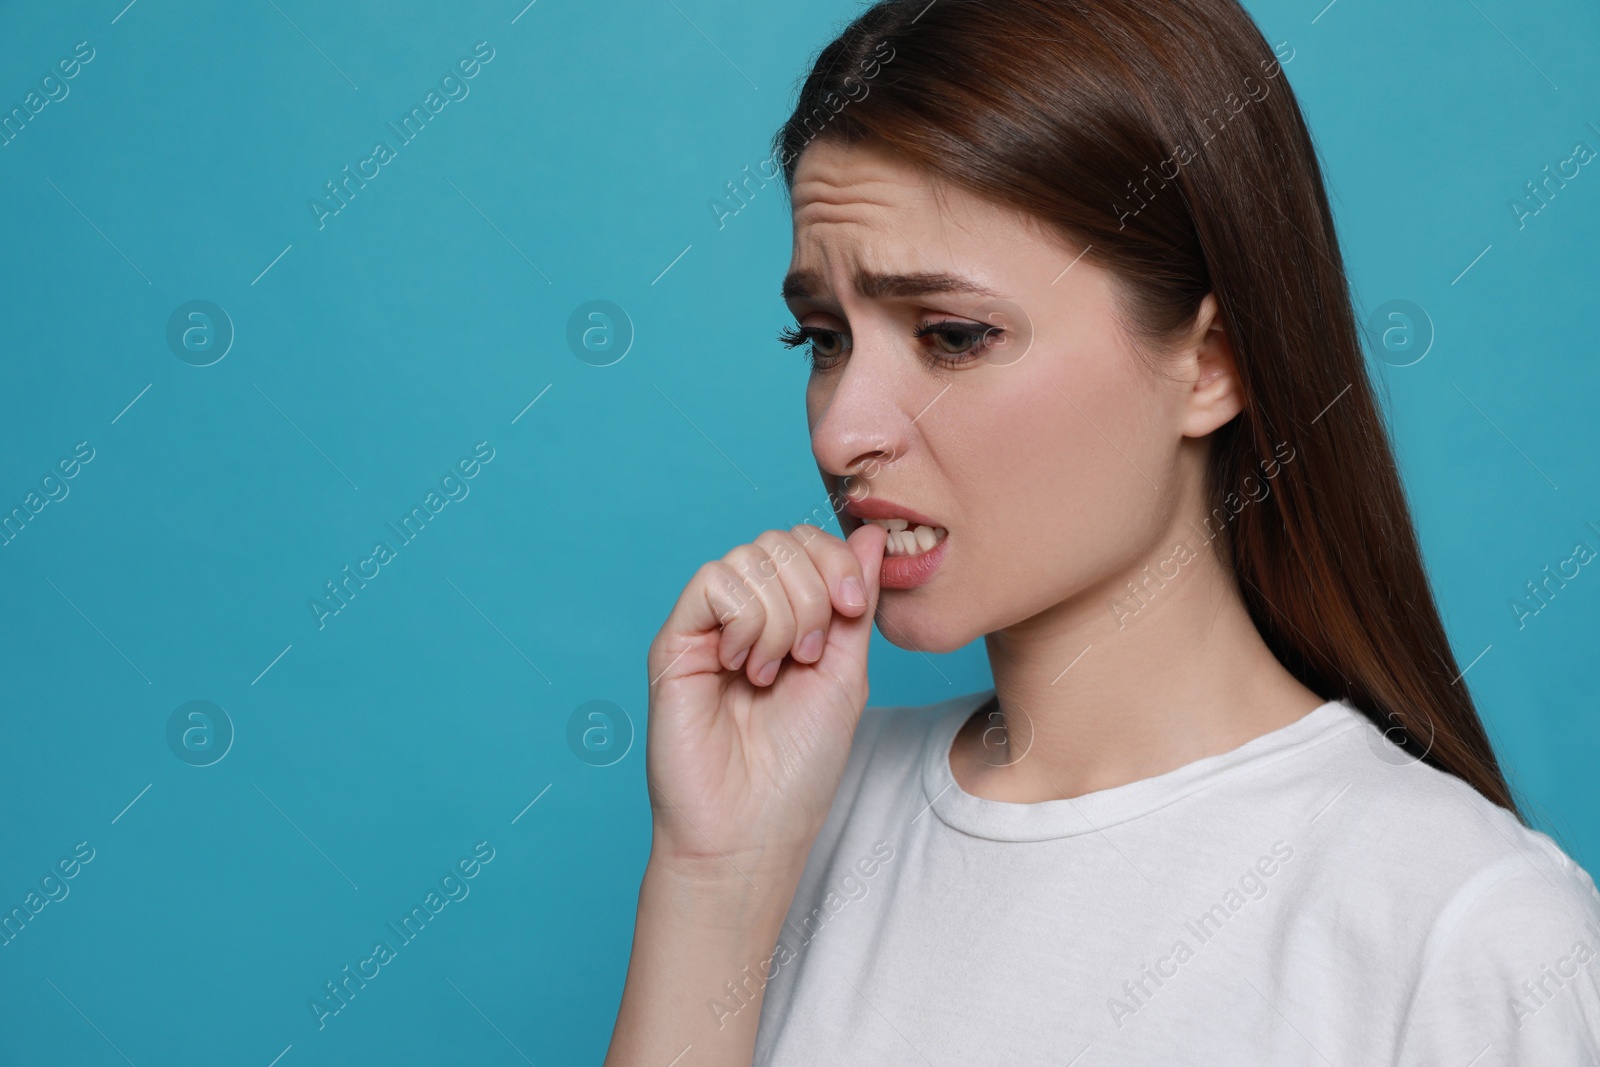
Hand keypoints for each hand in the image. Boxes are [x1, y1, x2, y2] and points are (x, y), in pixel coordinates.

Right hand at [644, 521, 887, 876]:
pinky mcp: (675, 642)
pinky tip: (742, 665)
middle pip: (780, 541)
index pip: (807, 542)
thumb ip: (856, 602)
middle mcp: (744, 614)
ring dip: (781, 615)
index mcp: (787, 616)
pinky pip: (712, 582)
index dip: (837, 562)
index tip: (853, 611)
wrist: (753, 828)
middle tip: (810, 656)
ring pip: (748, 558)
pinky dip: (744, 620)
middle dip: (813, 593)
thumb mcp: (847, 673)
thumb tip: (870, 532)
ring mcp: (708, 625)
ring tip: (773, 671)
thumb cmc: (798, 766)